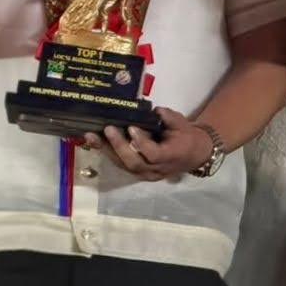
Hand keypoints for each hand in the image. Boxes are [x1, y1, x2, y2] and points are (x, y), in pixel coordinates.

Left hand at [82, 107, 211, 180]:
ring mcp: (146, 174)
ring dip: (107, 151)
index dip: (141, 143)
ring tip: (91, 136)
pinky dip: (108, 153)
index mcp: (171, 157)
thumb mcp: (183, 124)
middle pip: (134, 163)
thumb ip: (170, 118)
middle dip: (119, 147)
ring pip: (124, 165)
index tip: (132, 127)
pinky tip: (96, 142)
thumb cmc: (187, 138)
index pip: (153, 154)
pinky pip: (121, 164)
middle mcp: (156, 169)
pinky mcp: (138, 172)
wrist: (193, 155)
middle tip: (107, 130)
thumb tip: (155, 111)